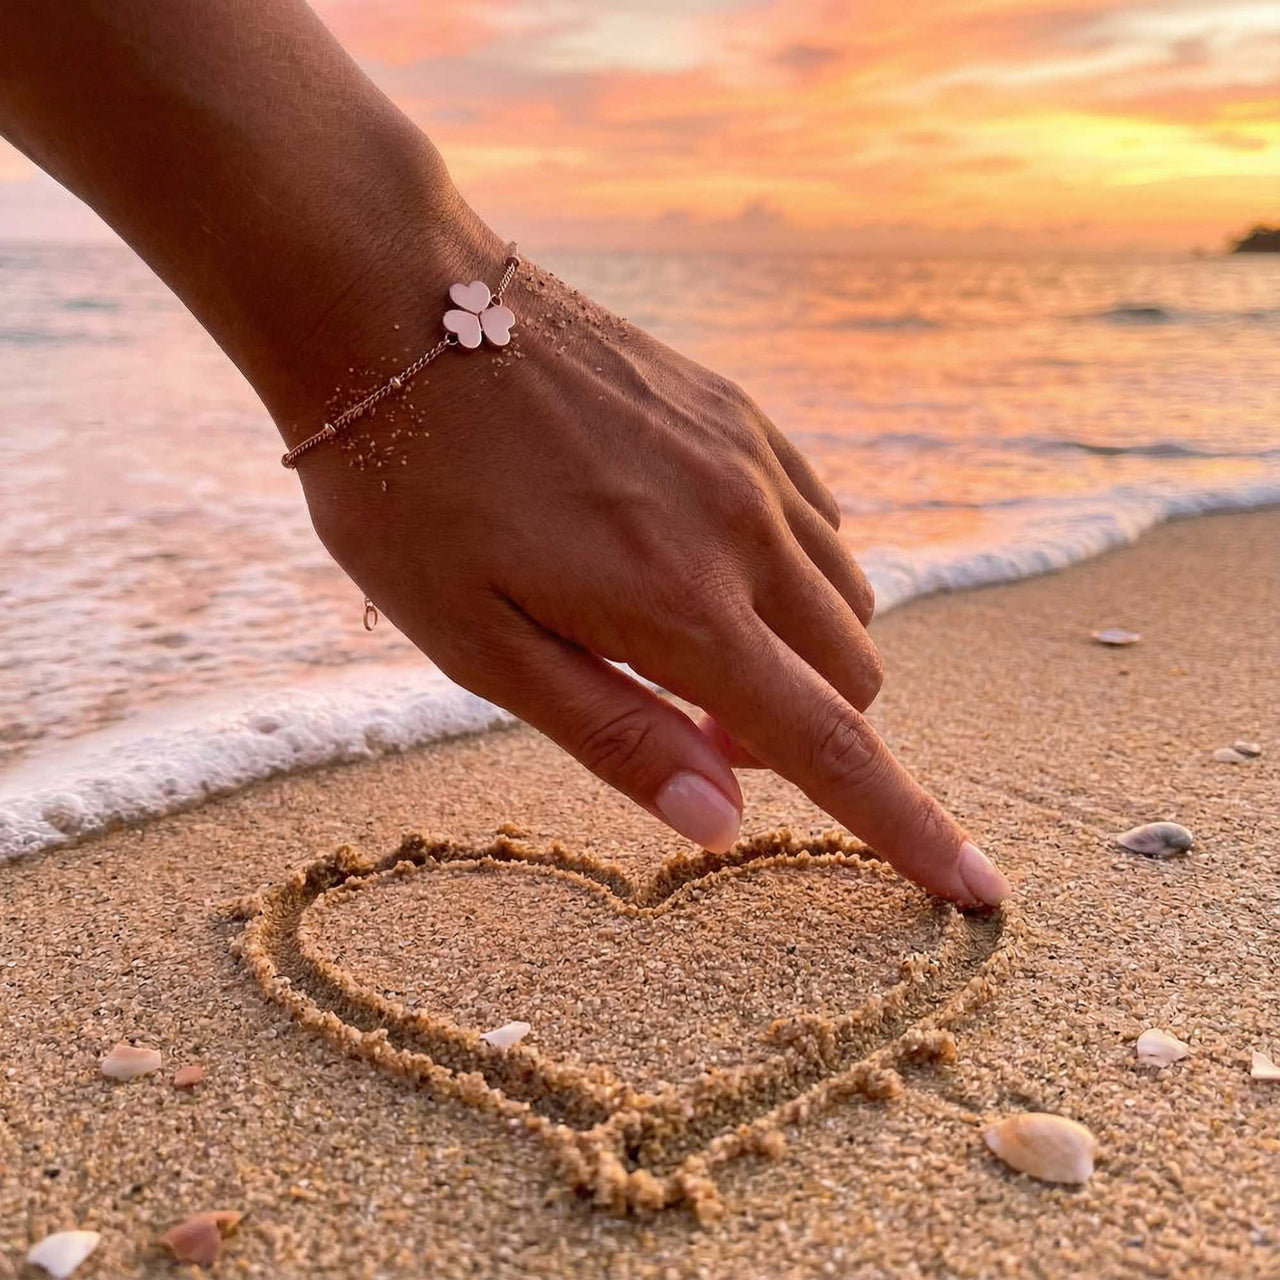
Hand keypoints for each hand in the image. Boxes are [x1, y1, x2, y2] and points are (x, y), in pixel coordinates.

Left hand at [286, 211, 1008, 908]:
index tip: (977, 886)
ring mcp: (750, 460)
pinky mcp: (737, 411)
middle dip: (803, 737)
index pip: (828, 746)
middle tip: (690, 727)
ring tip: (689, 645)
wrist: (395, 307)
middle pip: (853, 678)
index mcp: (679, 607)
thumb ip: (615, 735)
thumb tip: (720, 820)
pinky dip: (793, 575)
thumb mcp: (479, 645)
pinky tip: (704, 560)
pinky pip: (818, 518)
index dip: (908, 828)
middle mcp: (743, 530)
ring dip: (801, 657)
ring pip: (847, 597)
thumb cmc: (410, 495)